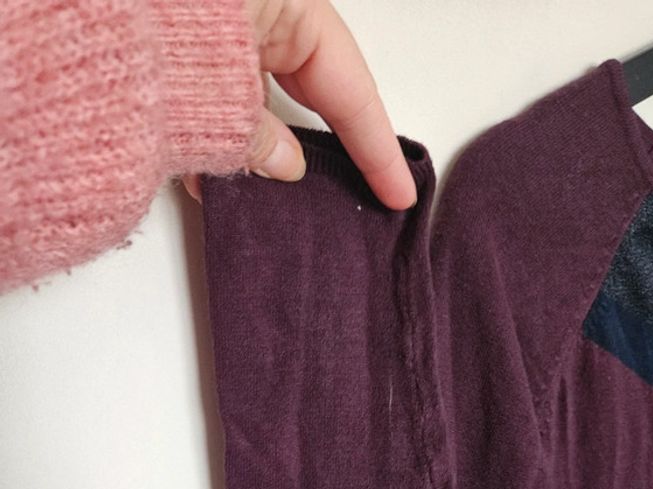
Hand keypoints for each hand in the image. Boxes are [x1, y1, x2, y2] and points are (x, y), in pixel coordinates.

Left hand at [182, 0, 416, 210]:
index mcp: (291, 3)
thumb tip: (286, 168)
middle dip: (325, 148)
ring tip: (265, 198)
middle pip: (315, 89)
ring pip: (264, 94)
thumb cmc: (146, 17)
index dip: (378, 150)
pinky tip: (207, 177)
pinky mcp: (187, 37)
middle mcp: (266, 8)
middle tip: (357, 196)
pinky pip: (220, 91)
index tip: (399, 193)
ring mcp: (226, 21)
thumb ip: (254, 134)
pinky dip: (218, 134)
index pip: (352, 90)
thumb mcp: (214, 89)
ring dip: (259, 148)